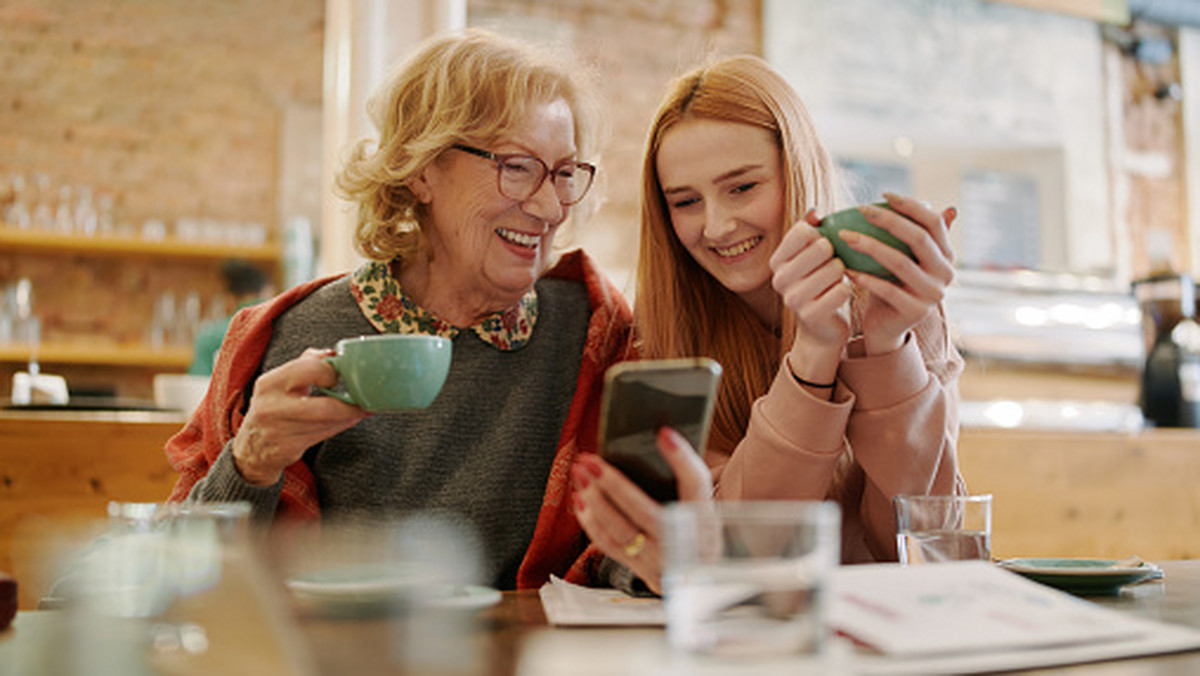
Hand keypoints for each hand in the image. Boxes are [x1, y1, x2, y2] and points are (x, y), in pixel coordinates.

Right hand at [231, 348, 370, 484]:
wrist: (252, 448)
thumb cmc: (274, 407)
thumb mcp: (280, 381)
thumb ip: (306, 363)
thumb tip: (334, 352)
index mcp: (270, 383)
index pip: (309, 369)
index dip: (332, 371)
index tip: (344, 373)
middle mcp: (271, 407)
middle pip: (324, 405)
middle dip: (348, 402)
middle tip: (363, 396)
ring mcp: (280, 430)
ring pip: (328, 422)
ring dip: (350, 414)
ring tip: (364, 407)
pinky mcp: (289, 448)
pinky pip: (324, 434)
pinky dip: (341, 425)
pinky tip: (351, 418)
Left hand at [572, 427, 712, 593]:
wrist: (701, 579)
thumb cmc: (697, 530)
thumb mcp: (702, 506)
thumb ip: (684, 480)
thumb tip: (655, 439)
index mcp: (707, 519)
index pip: (696, 485)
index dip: (681, 459)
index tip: (662, 433)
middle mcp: (685, 544)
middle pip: (645, 512)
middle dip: (614, 484)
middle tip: (591, 460)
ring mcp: (661, 561)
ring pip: (621, 532)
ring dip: (595, 501)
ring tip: (580, 474)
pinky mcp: (641, 570)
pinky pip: (610, 546)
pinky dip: (591, 522)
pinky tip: (581, 498)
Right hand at [769, 209, 852, 384]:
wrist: (821, 329)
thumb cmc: (819, 285)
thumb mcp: (810, 258)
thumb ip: (810, 232)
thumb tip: (815, 211)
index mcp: (777, 261)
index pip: (803, 230)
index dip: (821, 234)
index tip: (824, 246)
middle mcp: (779, 279)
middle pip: (821, 246)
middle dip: (836, 254)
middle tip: (834, 265)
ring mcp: (793, 298)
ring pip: (835, 267)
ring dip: (844, 272)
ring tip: (837, 280)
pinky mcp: (811, 314)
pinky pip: (843, 288)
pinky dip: (847, 289)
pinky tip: (841, 295)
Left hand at [838, 193, 955, 354]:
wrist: (885, 326)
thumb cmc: (889, 283)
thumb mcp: (899, 256)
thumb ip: (904, 232)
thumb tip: (899, 197)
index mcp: (946, 255)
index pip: (934, 222)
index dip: (911, 205)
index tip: (883, 194)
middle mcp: (946, 274)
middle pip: (919, 239)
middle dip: (889, 220)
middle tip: (861, 210)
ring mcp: (932, 294)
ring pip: (900, 262)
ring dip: (869, 245)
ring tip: (844, 236)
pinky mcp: (915, 312)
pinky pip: (886, 289)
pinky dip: (864, 277)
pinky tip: (845, 268)